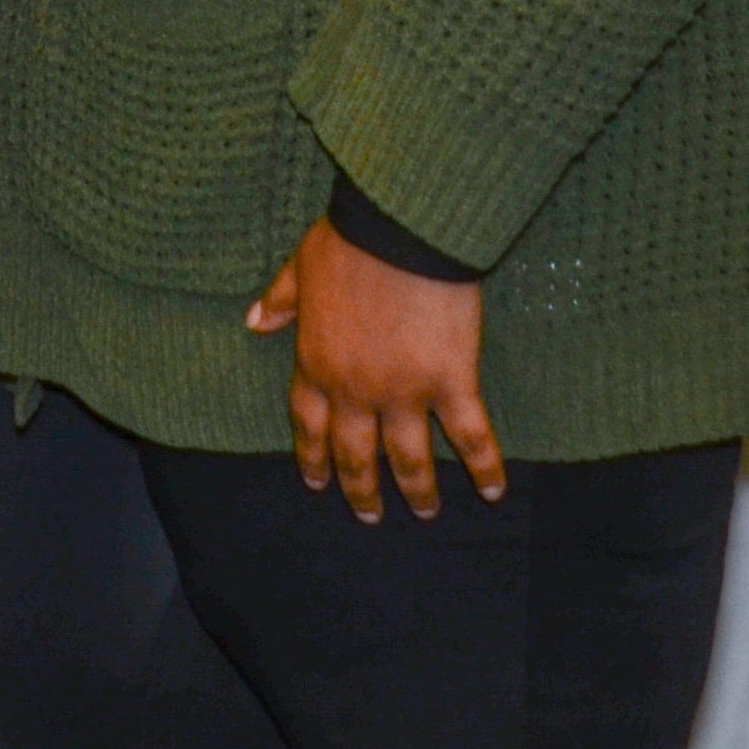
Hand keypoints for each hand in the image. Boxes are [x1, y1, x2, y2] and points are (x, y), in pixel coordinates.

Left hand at [246, 218, 506, 520]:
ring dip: (417, 491)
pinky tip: (495, 492)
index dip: (313, 457)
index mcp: (317, 365)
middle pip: (356, 455)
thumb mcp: (301, 268)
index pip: (310, 426)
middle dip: (362, 490)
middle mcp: (357, 392)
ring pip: (410, 460)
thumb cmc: (349, 243)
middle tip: (370, 515)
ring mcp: (405, 394)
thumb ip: (280, 301)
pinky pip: (470, 437)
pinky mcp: (451, 383)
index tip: (318, 482)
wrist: (399, 232)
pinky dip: (485, 468)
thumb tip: (254, 320)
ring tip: (426, 512)